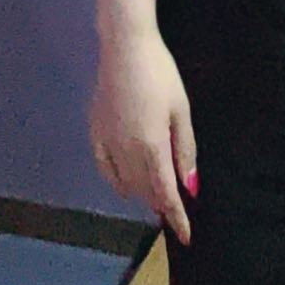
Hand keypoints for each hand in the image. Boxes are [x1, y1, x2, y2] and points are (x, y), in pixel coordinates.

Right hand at [89, 27, 197, 244]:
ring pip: (125, 183)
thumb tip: (189, 186)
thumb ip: (184, 151)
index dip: (177, 217)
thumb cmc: (161, 75)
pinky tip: (127, 183)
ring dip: (143, 192)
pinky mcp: (95, 133)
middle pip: (145, 191)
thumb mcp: (181, 111)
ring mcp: (107, 143)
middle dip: (162, 201)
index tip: (186, 237)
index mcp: (151, 147)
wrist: (124, 47)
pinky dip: (118, 181)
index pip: (165, 194)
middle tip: (176, 202)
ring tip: (157, 190)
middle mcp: (126, 151)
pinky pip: (105, 169)